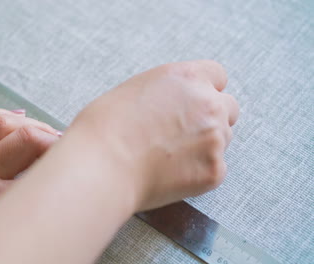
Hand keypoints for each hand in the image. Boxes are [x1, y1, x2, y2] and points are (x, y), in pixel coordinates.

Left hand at [0, 108, 60, 262]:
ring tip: (53, 130)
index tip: (84, 171)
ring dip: (34, 125)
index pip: (36, 180)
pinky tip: (16, 114)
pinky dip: (1, 115)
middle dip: (55, 140)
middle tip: (75, 144)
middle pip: (28, 143)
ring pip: (7, 128)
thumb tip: (18, 236)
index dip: (63, 171)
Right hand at [71, 60, 238, 210]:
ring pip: (224, 139)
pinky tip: (171, 174)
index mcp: (187, 77)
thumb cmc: (105, 128)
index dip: (204, 90)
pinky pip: (216, 168)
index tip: (193, 104)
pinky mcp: (214, 170)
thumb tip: (172, 105)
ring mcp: (215, 138)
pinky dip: (198, 172)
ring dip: (205, 144)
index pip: (217, 76)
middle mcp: (208, 103)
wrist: (102, 165)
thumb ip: (166, 93)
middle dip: (210, 118)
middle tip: (183, 133)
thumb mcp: (135, 90)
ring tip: (171, 156)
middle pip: (228, 107)